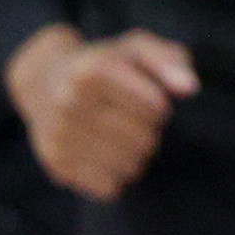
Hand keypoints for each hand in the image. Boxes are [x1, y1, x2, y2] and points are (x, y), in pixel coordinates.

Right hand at [5, 25, 196, 201]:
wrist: (45, 81)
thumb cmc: (108, 63)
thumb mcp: (138, 48)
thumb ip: (169, 61)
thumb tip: (189, 89)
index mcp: (92, 71)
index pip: (155, 107)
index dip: (160, 106)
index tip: (148, 98)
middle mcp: (68, 103)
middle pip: (143, 140)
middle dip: (150, 131)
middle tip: (134, 120)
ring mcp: (58, 136)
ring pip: (129, 167)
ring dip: (137, 155)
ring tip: (123, 137)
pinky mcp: (56, 164)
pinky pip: (109, 187)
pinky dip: (118, 175)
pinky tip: (108, 154)